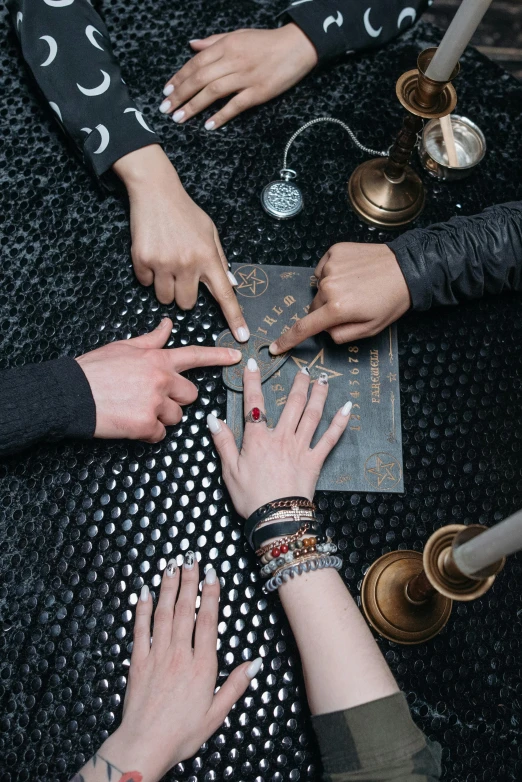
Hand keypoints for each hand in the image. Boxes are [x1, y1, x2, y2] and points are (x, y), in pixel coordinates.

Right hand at [76, 317, 240, 442]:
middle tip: (151, 398)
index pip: (195, 355)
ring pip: (176, 417)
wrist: (70, 395)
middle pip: (190, 395)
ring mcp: (155, 403)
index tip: (237, 356)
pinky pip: (160, 435)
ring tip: (136, 409)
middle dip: (176, 399)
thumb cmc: (93, 371)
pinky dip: (148, 434)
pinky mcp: (147, 425)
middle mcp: (161, 379)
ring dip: (161, 418)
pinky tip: (130, 423)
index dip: (218, 356)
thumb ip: (151, 340)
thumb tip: (167, 325)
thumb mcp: (123, 347)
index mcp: (157, 359)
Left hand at [76, 557, 260, 781]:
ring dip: (168, 588)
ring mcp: (156, 655)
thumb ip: (235, 686)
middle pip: (185, 610)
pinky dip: (142, 609)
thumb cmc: (181, 734)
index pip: (207, 620)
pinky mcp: (138, 662)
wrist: (144, 745)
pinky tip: (144, 593)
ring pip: (163, 614)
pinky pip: (140, 629)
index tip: (211, 573)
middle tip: (191, 559)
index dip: (210, 594)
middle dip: (189, 581)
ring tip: (171, 566)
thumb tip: (254, 664)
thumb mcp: (216, 714)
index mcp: (201, 666)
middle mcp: (179, 654)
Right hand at [113, 146, 248, 341]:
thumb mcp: (210, 232)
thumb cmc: (185, 213)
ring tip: (166, 264)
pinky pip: (146, 284)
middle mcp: (188, 263)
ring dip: (166, 288)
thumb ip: (219, 259)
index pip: (225, 294)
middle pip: (187, 304)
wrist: (156, 191)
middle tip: (181, 275)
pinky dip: (149, 276)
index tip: (242, 336)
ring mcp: (164, 262)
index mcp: (208, 257)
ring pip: (166, 298)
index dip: (234, 317)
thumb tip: (231, 284)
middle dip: (184, 295)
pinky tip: (153, 256)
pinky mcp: (143, 260)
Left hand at [160, 24, 317, 129]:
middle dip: (180, 94)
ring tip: (179, 118)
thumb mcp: (238, 35)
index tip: (167, 91)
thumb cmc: (266, 42)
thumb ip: (214, 42)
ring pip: (213, 92)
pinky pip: (236, 105)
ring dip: (194, 106)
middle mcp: (233, 60)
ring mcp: (246, 77)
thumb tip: (192, 45)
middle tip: (166, 108)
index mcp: (226, 45)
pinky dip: (221, 116)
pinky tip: (208, 125)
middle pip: (200, 78)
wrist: (297, 46)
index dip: (180, 77)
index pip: (196, 63)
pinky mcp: (258, 92)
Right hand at [206, 359, 351, 518]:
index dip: (252, 382)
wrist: (277, 518)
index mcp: (258, 439)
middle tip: (303, 370)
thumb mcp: (229, 470)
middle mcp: (281, 437)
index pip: (253, 404)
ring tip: (322, 380)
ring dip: (318, 395)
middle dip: (298, 384)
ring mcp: (301, 447)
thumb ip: (223, 442)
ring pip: (312, 414)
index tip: (253, 364)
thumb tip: (213, 419)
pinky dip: (339, 422)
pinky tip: (347, 408)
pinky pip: (330, 438)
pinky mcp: (315, 460)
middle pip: (292, 404)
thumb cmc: (251, 497)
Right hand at [269, 243, 410, 354]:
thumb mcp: (369, 330)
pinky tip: (352, 274)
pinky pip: (324, 269)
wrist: (407, 268)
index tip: (275, 348)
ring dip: (331, 292)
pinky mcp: (334, 252)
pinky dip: (333, 274)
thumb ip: (341, 335)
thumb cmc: (391, 302)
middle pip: (314, 308)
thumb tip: (325, 330)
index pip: (304, 328)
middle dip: (326, 312)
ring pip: (319, 288)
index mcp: (337, 309)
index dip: (288, 340)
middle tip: (350, 307)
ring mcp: (331, 267)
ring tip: (355, 287)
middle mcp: (329, 287)